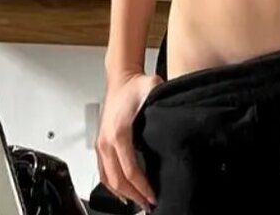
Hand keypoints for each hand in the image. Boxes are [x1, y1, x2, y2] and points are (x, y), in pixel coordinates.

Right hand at [95, 71, 160, 209]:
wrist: (120, 78)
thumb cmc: (135, 85)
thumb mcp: (153, 90)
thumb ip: (163, 102)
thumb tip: (180, 115)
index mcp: (119, 132)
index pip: (130, 170)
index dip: (142, 187)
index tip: (153, 196)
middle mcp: (107, 141)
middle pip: (118, 180)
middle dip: (134, 196)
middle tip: (148, 205)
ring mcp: (101, 143)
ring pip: (107, 179)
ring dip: (122, 194)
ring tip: (138, 203)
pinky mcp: (99, 143)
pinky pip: (102, 172)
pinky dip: (110, 186)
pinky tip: (121, 193)